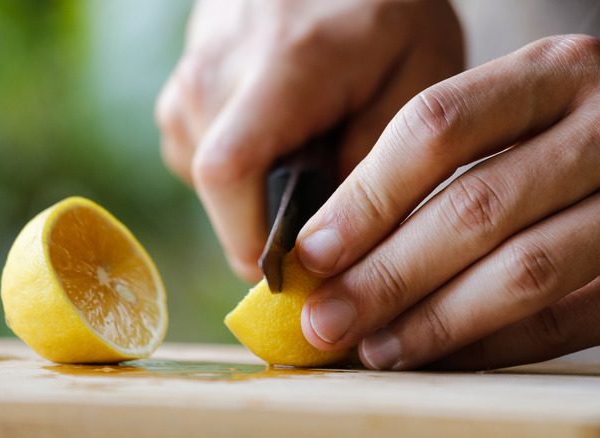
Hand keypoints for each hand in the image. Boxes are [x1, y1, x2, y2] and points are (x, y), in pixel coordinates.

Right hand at [156, 0, 462, 280]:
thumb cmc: (387, 11)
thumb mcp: (417, 78)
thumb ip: (379, 164)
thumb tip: (330, 252)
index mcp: (281, 66)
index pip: (228, 173)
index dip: (255, 242)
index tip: (303, 275)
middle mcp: (215, 72)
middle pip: (221, 194)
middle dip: (272, 224)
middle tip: (329, 208)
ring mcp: (188, 78)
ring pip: (208, 184)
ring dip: (259, 194)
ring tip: (311, 152)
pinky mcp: (181, 89)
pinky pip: (199, 157)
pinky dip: (245, 168)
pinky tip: (284, 136)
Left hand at [297, 34, 599, 369]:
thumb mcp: (548, 111)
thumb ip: (466, 157)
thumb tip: (352, 236)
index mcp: (557, 72)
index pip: (435, 126)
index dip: (365, 195)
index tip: (314, 250)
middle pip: (470, 206)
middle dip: (383, 273)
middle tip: (324, 317)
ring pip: (519, 271)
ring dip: (433, 321)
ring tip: (374, 348)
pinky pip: (569, 319)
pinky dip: (495, 346)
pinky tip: (445, 360)